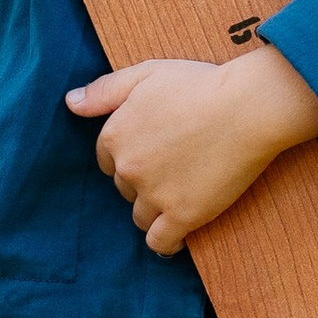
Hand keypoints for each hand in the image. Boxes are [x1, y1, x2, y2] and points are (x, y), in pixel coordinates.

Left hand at [66, 43, 317, 255]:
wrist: (247, 107)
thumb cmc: (201, 85)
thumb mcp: (146, 74)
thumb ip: (105, 90)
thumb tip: (70, 103)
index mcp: (115, 135)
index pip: (107, 160)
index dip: (129, 155)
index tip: (154, 150)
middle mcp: (128, 168)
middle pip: (124, 187)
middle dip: (142, 181)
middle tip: (175, 167)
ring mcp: (154, 194)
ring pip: (140, 216)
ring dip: (154, 210)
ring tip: (180, 198)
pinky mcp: (182, 216)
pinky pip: (160, 242)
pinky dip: (166, 242)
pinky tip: (178, 236)